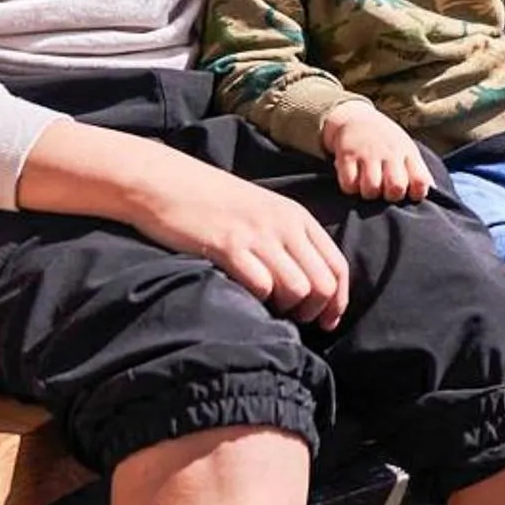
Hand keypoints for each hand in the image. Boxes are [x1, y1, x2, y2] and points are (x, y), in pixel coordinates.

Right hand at [127, 147, 350, 330]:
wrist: (167, 182)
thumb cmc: (214, 201)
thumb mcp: (264, 212)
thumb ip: (289, 239)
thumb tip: (310, 284)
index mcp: (297, 216)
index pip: (337, 266)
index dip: (337, 301)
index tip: (326, 322)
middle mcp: (284, 225)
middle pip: (323, 284)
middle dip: (314, 311)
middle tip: (294, 319)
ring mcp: (257, 235)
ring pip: (298, 289)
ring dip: (286, 309)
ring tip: (269, 308)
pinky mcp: (228, 246)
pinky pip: (261, 286)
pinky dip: (258, 301)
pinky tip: (246, 297)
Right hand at [321, 100, 432, 203]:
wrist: (355, 117)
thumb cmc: (386, 141)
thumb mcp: (407, 149)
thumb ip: (419, 171)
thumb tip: (434, 192)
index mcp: (408, 152)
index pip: (421, 181)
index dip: (417, 193)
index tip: (410, 193)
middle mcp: (390, 152)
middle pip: (396, 188)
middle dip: (391, 196)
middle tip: (385, 190)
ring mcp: (368, 153)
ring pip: (371, 189)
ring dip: (369, 193)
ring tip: (368, 185)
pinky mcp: (347, 155)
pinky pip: (349, 184)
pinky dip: (350, 188)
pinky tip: (354, 180)